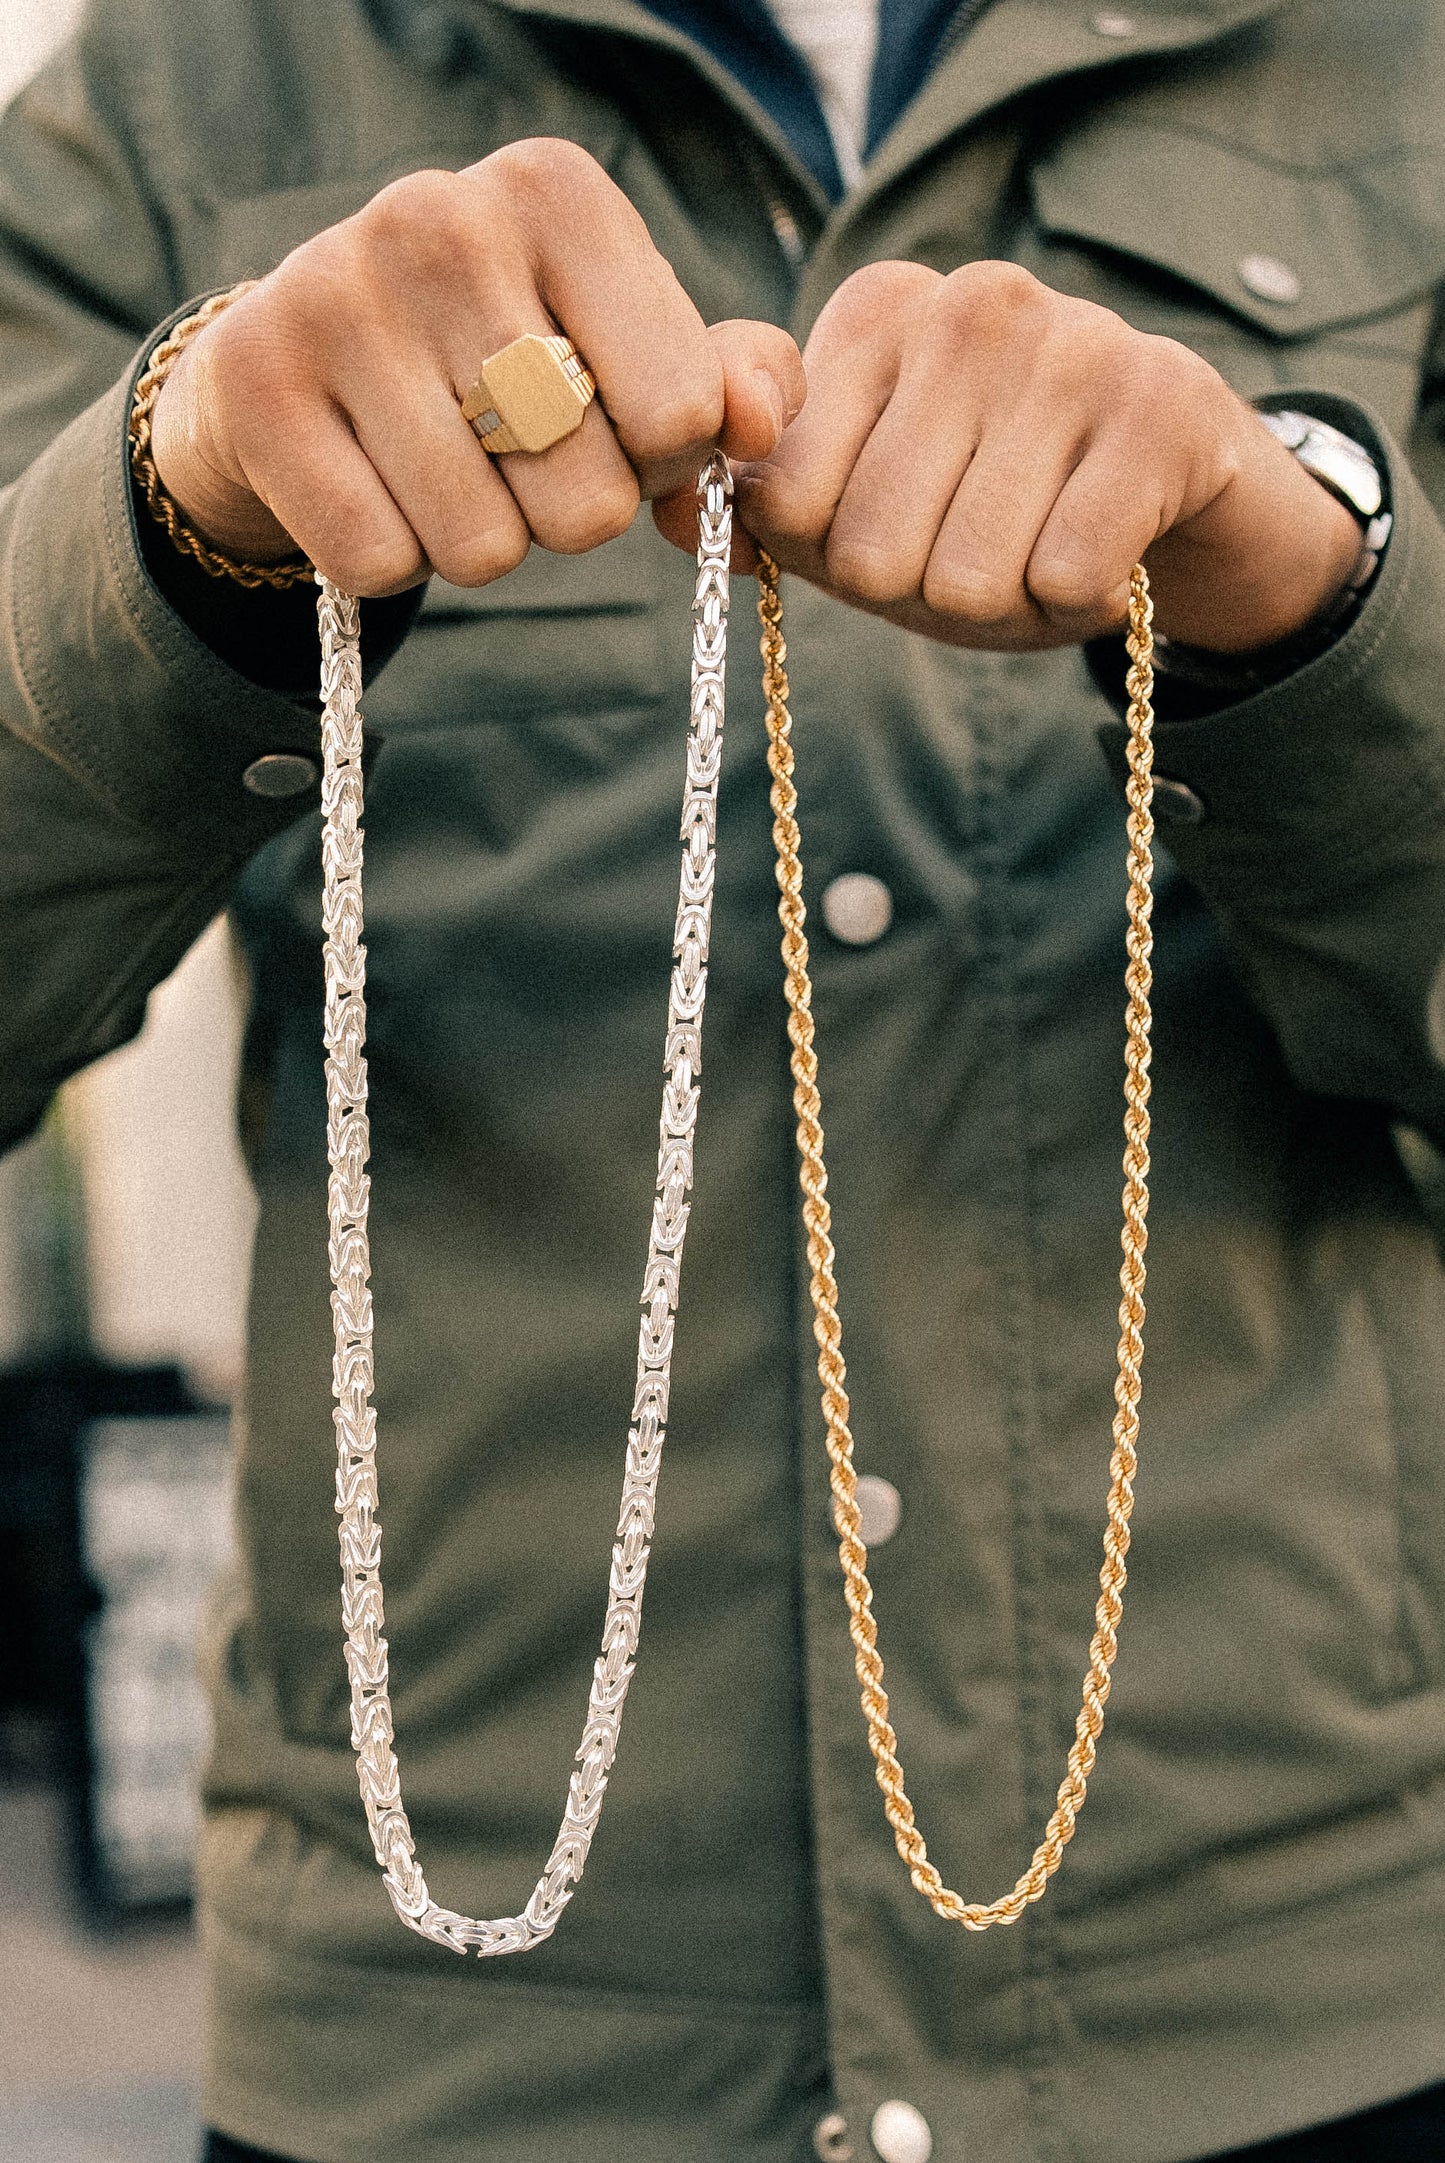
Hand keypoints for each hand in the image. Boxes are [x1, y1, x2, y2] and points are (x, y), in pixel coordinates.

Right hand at [150, 139, 803, 593]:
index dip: (653, 461)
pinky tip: (367, 485)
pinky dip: (387, 559)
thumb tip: (754, 422)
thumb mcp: (633, 348)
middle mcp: (442, 221)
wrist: (303, 357)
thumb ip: (731, 382)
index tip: (603, 423)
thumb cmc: (505, 359)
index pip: (683, 415)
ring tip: (438, 469)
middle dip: (562, 514)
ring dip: (475, 544)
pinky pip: (377, 561)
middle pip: (589, 504)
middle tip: (508, 456)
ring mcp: (336, 296)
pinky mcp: (257, 384)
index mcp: (558, 196)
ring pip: (482, 549)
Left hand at [660, 260, 1360, 652]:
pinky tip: (1106, 551)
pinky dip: (1079, 601)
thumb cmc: (997, 508)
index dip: (835, 558)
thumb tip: (662, 514)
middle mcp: (967, 301)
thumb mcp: (867, 508)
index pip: (784, 500)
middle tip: (983, 547)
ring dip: (1005, 605)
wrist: (1177, 498)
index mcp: (876, 311)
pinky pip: (1063, 575)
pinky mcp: (1161, 401)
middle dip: (921, 591)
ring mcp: (1070, 338)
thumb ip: (760, 507)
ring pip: (964, 575)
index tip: (898, 522)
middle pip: (869, 552)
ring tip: (1042, 548)